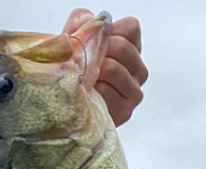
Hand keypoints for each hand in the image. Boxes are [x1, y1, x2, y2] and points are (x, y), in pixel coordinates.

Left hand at [63, 9, 147, 126]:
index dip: (107, 33)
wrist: (66, 108)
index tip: (92, 44)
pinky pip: (105, 92)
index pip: (130, 28)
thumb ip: (82, 22)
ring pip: (113, 68)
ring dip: (92, 72)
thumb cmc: (75, 74)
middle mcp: (139, 70)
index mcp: (133, 50)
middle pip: (121, 46)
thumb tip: (88, 20)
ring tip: (83, 80)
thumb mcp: (77, 42)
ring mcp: (134, 92)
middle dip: (97, 52)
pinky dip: (91, 91)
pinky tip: (86, 94)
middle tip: (83, 64)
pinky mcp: (125, 111)